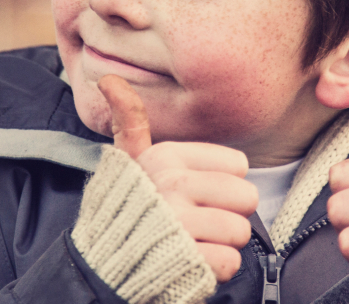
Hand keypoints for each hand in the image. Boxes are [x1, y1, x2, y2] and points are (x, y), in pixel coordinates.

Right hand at [99, 74, 257, 281]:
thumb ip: (129, 120)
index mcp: (165, 157)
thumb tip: (108, 78)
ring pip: (241, 231)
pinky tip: (192, 263)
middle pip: (247, 197)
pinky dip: (214, 270)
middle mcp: (171, 185)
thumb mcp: (128, 162)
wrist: (101, 268)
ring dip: (221, 244)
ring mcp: (179, 223)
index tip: (191, 194)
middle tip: (197, 222)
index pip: (238, 165)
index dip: (221, 185)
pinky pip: (231, 262)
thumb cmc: (125, 210)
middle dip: (228, 215)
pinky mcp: (187, 260)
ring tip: (192, 242)